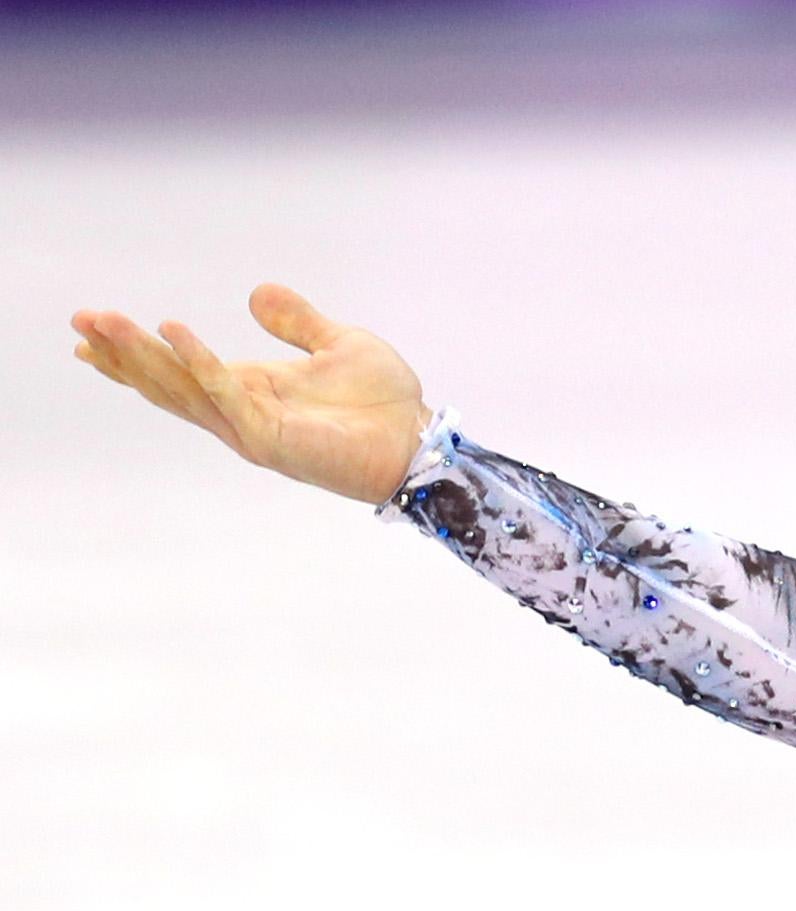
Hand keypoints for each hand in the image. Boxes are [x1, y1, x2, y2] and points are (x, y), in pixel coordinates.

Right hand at [70, 284, 426, 505]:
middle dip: (123, 353)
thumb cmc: (386, 404)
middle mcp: (244, 412)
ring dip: (142, 357)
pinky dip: (200, 364)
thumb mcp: (337, 345)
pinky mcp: (275, 440)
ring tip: (105, 323)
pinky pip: (228, 396)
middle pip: (168, 383)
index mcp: (252, 389)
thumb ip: (296, 323)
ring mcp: (255, 429)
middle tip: (79, 322)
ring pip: (184, 391)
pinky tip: (173, 331)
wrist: (424, 441)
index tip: (90, 327)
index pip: (178, 372)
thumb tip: (256, 294)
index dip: (135, 352)